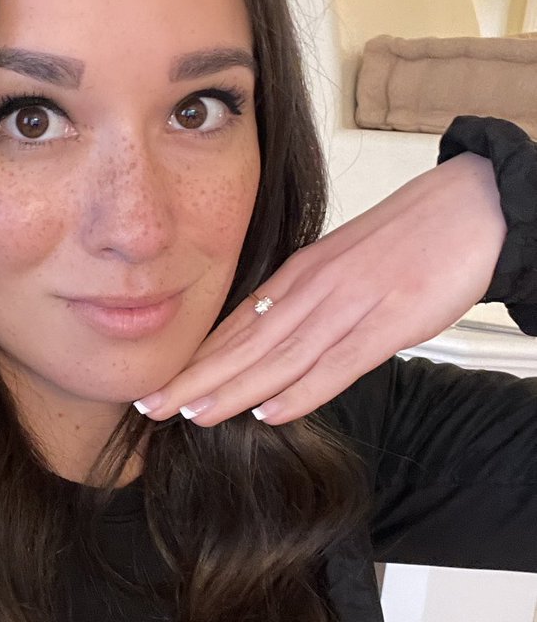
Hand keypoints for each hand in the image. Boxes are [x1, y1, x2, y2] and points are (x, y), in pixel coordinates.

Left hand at [134, 153, 506, 425]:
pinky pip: (338, 361)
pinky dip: (302, 389)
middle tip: (150, 405)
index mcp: (300, 276)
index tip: (158, 385)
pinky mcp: (390, 320)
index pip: (236, 325)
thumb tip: (270, 345)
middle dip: (194, 377)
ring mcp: (350, 304)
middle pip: (244, 342)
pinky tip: (269, 412)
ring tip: (192, 415)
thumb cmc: (406, 241)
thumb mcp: (341, 268)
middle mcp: (314, 289)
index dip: (195, 359)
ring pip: (280, 355)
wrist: (470, 206)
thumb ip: (306, 306)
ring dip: (233, 388)